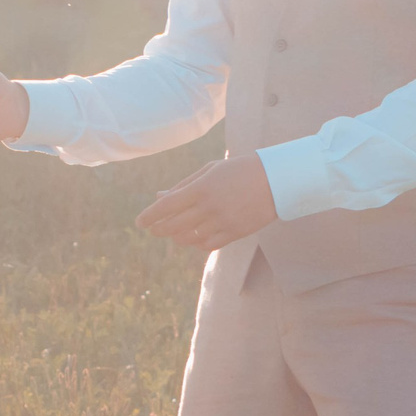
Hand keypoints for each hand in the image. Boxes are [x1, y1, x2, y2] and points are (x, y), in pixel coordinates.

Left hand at [135, 155, 277, 251]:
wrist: (276, 180)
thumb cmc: (238, 170)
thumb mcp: (209, 171)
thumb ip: (183, 185)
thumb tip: (159, 196)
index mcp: (201, 188)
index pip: (166, 206)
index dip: (150, 216)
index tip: (139, 222)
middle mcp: (209, 207)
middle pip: (174, 225)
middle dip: (159, 229)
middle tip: (152, 229)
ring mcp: (222, 222)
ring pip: (189, 238)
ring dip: (176, 236)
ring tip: (173, 232)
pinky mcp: (234, 233)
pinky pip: (208, 245)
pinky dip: (196, 243)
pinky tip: (193, 238)